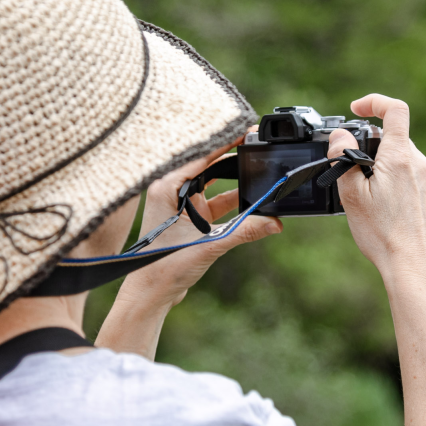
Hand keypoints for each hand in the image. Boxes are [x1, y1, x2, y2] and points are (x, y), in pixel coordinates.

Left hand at [96, 135, 281, 356]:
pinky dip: (234, 200)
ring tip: (259, 169)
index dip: (225, 141)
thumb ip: (244, 231)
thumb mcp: (209, 245)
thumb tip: (274, 222)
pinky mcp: (191, 217)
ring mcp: (182, 203)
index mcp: (167, 187)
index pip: (201, 155)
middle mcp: (172, 190)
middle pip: (208, 164)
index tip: (246, 130)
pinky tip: (253, 199)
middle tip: (256, 145)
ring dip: (235, 179)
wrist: (151, 294)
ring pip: (214, 182)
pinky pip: (217, 200)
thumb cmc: (163, 267)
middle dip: (232, 157)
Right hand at [327, 94, 425, 284]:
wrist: (414, 266)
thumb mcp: (352, 195)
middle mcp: (420, 164)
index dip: (374, 102)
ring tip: (366, 196)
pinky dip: (393, 182)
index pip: (395, 109)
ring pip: (401, 159)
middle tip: (351, 169)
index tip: (356, 109)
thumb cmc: (383, 234)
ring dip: (381, 166)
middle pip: (394, 138)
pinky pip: (409, 177)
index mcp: (401, 157)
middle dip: (370, 145)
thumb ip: (344, 159)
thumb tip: (340, 136)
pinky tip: (382, 209)